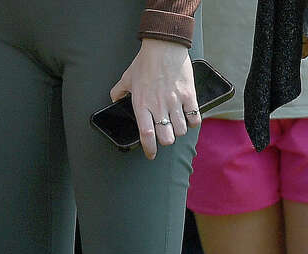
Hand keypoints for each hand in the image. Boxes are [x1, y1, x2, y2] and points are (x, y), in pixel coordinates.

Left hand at [109, 38, 199, 159]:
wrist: (164, 45)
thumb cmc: (145, 61)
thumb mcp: (127, 77)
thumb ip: (118, 91)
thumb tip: (113, 99)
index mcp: (142, 104)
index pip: (146, 136)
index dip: (149, 150)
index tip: (151, 155)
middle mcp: (158, 106)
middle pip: (166, 138)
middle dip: (166, 141)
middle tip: (165, 134)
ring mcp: (175, 101)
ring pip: (181, 131)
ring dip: (179, 131)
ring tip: (176, 123)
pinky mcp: (189, 95)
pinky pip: (194, 118)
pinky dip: (192, 122)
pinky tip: (188, 117)